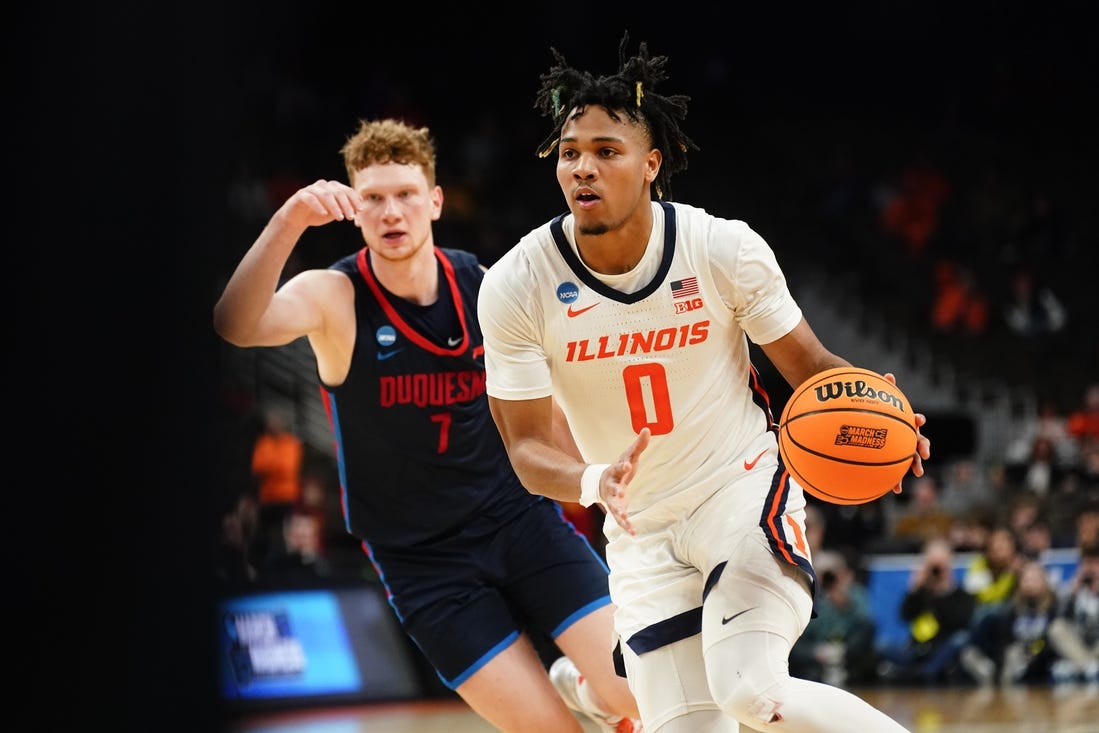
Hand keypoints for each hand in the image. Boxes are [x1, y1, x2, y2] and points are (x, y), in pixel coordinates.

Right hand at [279, 179, 361, 229]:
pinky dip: (318, 206)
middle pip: (338, 192)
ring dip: (335, 206)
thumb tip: (360, 211)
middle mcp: (323, 185)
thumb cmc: (319, 214)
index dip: (355, 200)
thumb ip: (346, 210)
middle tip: (351, 217)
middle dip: (346, 205)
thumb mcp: (335, 213)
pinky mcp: (301, 195)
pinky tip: (324, 214)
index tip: (360, 210)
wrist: (297, 218)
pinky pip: (311, 198)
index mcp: (333, 188)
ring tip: (340, 218)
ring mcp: (311, 189)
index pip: (347, 190)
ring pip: (326, 194)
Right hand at [600, 428, 650, 535]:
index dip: (623, 466)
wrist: (602, 483)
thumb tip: (648, 429)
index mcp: (615, 471)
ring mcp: (613, 499)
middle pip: (613, 488)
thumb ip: (639, 445)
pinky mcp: (616, 509)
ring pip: (614, 506)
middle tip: (621, 492)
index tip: (627, 465)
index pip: (619, 467)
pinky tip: (633, 532)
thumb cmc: (620, 468)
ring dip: (618, 512)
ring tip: (624, 518)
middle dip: (617, 491)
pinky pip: (620, 519)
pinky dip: (626, 526)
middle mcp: (612, 486)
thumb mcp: (629, 456)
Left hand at [883, 372, 930, 495]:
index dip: (917, 419)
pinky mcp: (894, 462)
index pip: (914, 420)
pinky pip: (896, 472)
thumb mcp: (880, 403)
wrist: (870, 428)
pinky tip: (895, 490)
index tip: (919, 419)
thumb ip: (885, 390)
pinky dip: (896, 480)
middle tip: (924, 454)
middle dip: (923, 448)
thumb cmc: (876, 414)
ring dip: (914, 467)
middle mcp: (907, 437)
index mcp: (904, 424)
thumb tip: (889, 375)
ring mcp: (902, 450)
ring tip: (917, 474)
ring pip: (911, 459)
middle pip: (919, 442)